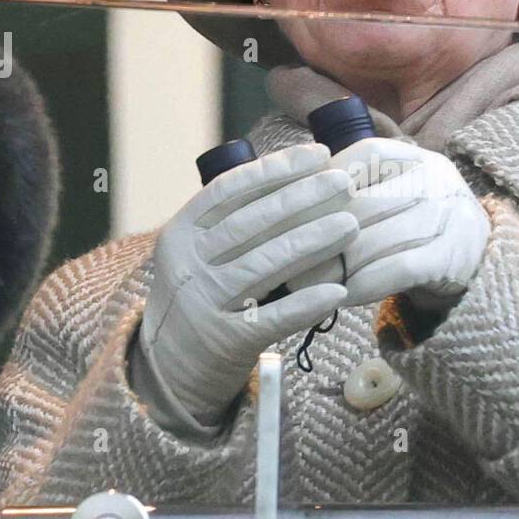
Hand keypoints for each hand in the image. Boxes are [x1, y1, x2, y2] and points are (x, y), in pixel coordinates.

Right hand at [136, 142, 358, 426]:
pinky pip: (271, 319)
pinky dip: (305, 304)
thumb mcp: (200, 251)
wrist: (168, 364)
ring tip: (351, 226)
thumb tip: (299, 175)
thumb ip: (235, 219)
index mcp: (182, 231)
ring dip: (310, 243)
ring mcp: (204, 304)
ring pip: (263, 266)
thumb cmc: (202, 293)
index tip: (318, 154)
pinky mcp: (225, 341)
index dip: (275, 170)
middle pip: (250, 224)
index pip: (229, 190)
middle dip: (302, 199)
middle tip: (344, 183)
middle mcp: (187, 264)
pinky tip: (338, 290)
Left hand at [286, 137, 489, 310]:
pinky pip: (398, 269)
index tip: (288, 205)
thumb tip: (285, 203)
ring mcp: (449, 216)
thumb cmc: (418, 229)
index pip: (365, 154)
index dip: (325, 177)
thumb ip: (352, 190)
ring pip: (376, 237)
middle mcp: (437, 179)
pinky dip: (364, 284)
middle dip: (316, 231)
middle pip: (364, 200)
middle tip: (279, 255)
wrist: (478, 263)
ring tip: (299, 284)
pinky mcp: (453, 257)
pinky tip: (339, 297)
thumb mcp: (394, 195)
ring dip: (333, 265)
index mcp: (417, 157)